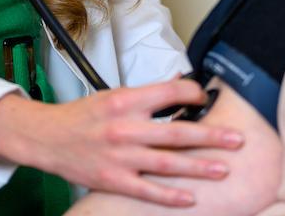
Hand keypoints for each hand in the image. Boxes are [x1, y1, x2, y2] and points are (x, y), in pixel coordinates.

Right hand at [0, 78, 244, 206]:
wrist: (47, 137)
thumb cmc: (83, 116)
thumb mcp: (113, 95)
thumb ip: (147, 96)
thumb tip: (180, 87)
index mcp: (126, 100)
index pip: (170, 92)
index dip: (194, 94)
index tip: (206, 99)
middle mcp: (125, 127)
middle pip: (177, 132)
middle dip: (211, 136)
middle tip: (237, 140)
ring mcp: (120, 156)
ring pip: (167, 163)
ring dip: (198, 167)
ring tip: (223, 169)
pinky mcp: (113, 179)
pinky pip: (147, 190)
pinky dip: (170, 195)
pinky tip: (190, 197)